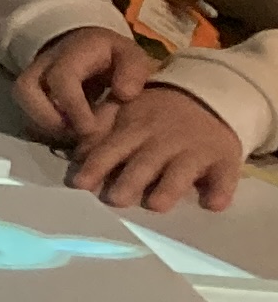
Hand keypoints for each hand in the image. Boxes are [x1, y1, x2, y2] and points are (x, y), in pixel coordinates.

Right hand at [16, 23, 151, 141]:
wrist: (91, 47)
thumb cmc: (113, 56)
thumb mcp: (132, 56)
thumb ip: (134, 72)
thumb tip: (124, 94)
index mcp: (73, 52)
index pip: (61, 78)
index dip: (72, 106)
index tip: (90, 129)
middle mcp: (44, 62)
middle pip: (25, 89)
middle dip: (47, 118)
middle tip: (74, 133)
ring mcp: (32, 75)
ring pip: (21, 102)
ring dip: (42, 123)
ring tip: (69, 134)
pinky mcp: (29, 91)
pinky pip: (25, 111)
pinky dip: (42, 126)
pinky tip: (65, 131)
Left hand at [69, 79, 246, 211]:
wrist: (208, 96)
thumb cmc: (155, 111)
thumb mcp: (123, 108)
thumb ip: (98, 127)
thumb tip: (76, 154)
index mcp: (134, 129)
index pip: (110, 149)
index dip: (95, 166)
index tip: (79, 184)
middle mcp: (163, 142)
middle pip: (144, 163)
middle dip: (129, 181)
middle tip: (115, 200)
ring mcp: (196, 151)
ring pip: (181, 173)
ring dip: (169, 189)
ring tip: (156, 205)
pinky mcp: (225, 161)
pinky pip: (224, 178)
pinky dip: (220, 190)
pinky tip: (213, 204)